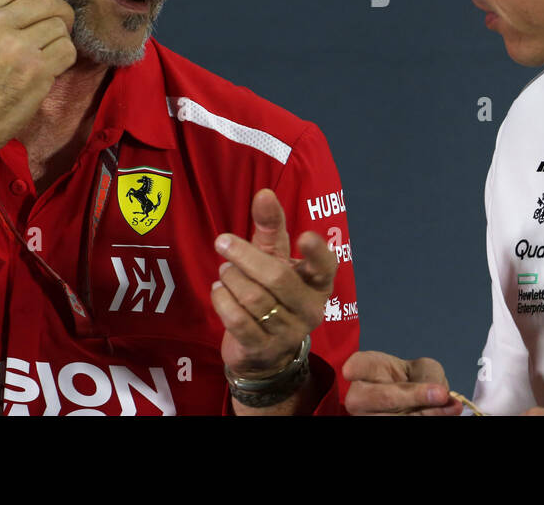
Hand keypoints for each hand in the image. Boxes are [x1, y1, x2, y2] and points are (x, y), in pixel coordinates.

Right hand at [0, 0, 76, 176]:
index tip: (46, 6)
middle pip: (48, 0)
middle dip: (61, 12)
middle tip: (60, 26)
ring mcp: (18, 46)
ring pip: (60, 26)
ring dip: (60, 40)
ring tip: (46, 55)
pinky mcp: (36, 71)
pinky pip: (67, 51)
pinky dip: (64, 60)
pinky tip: (49, 70)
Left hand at [212, 189, 336, 377]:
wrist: (263, 350)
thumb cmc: (273, 292)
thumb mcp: (274, 257)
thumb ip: (271, 227)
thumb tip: (265, 193)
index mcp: (319, 283)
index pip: (325, 266)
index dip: (316, 252)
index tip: (303, 236)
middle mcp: (310, 309)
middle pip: (277, 278)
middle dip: (245, 256)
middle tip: (222, 242)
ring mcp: (288, 332)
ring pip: (254, 299)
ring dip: (231, 278)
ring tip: (224, 271)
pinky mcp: (263, 348)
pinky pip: (238, 321)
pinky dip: (223, 301)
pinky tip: (218, 291)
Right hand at [343, 351, 462, 414]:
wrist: (410, 400)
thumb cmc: (412, 379)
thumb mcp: (423, 368)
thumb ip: (429, 377)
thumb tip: (441, 396)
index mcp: (366, 369)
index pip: (357, 366)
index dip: (353, 369)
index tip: (349, 372)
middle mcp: (359, 396)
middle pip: (381, 397)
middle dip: (412, 396)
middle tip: (440, 393)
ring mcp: (366, 417)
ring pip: (394, 419)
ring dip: (426, 414)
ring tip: (451, 407)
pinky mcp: (378, 427)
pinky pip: (401, 426)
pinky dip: (427, 419)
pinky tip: (445, 414)